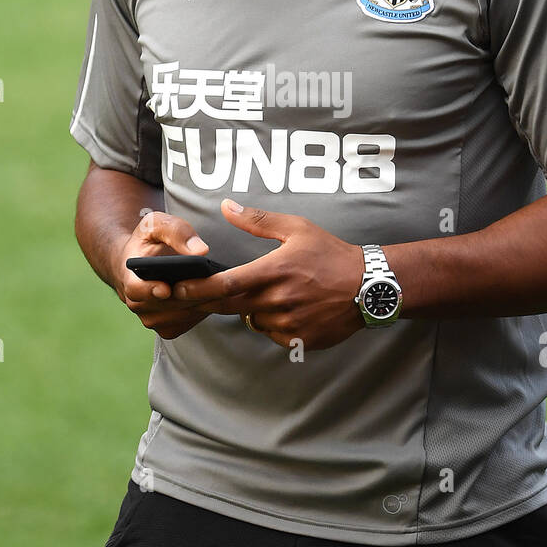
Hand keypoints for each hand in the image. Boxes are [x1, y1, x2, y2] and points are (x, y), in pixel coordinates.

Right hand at [112, 210, 212, 339]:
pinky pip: (192, 321)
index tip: (166, 288)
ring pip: (185, 314)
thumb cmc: (148, 241)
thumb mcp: (155, 225)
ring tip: (229, 287)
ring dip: (206, 302)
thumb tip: (201, 251)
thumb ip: (176, 231)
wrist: (139, 265)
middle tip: (224, 283)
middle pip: (170, 305)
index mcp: (131, 278)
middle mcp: (139, 304)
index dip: (150, 291)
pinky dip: (207, 308)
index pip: (137, 290)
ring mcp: (154, 319)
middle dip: (197, 294)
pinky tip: (222, 294)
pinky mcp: (169, 328)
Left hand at [172, 200, 365, 351]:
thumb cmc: (331, 253)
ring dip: (252, 309)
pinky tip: (291, 307)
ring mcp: (289, 323)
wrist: (369, 286)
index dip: (197, 288)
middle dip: (210, 301)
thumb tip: (226, 206)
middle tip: (195, 295)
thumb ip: (258, 219)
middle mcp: (278, 300)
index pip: (226, 284)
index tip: (176, 288)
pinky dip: (273, 323)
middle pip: (230, 306)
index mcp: (273, 271)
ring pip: (253, 320)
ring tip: (274, 292)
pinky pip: (273, 333)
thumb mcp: (297, 228)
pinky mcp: (300, 339)